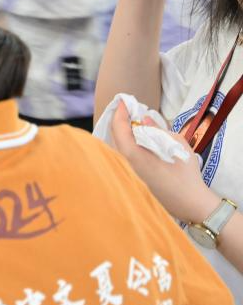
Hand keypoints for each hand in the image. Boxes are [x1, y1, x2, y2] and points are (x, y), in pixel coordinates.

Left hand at [109, 99, 216, 221]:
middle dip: (119, 121)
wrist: (189, 203)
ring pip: (115, 148)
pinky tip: (133, 140)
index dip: (120, 112)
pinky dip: (124, 145)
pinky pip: (120, 157)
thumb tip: (144, 119)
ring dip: (121, 133)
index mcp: (132, 155)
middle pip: (114, 138)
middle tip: (127, 109)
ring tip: (130, 122)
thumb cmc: (185, 173)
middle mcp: (123, 164)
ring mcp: (124, 174)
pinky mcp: (129, 180)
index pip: (118, 128)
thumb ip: (157, 130)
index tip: (123, 101)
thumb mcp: (176, 144)